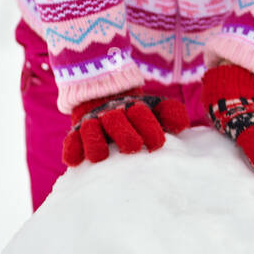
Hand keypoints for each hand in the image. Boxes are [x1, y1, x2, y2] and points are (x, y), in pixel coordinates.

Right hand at [62, 87, 189, 166]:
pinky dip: (72, 149)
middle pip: (116, 122)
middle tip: (133, 147)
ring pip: (91, 131)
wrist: (101, 92)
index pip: (141, 115)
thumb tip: (182, 125)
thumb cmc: (135, 112)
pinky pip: (71, 141)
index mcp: (132, 108)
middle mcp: (112, 115)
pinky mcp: (76, 133)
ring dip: (95, 142)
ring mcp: (92, 123)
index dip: (149, 127)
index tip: (158, 143)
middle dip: (124, 134)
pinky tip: (74, 161)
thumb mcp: (153, 109)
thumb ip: (169, 113)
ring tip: (100, 156)